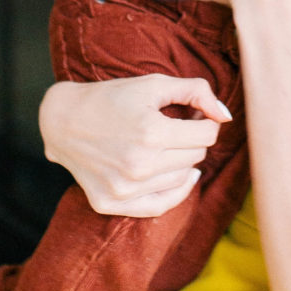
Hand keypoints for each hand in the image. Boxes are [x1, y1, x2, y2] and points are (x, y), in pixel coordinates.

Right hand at [38, 73, 231, 216]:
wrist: (63, 120)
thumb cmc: (112, 97)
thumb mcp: (154, 84)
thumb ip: (196, 91)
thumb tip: (226, 116)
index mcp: (151, 133)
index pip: (206, 135)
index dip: (205, 122)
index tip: (194, 115)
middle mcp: (138, 165)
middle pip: (195, 156)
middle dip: (193, 139)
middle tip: (178, 127)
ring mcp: (123, 189)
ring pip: (182, 179)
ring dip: (182, 161)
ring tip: (166, 144)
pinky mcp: (110, 203)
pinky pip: (161, 206)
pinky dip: (176, 191)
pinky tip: (182, 176)